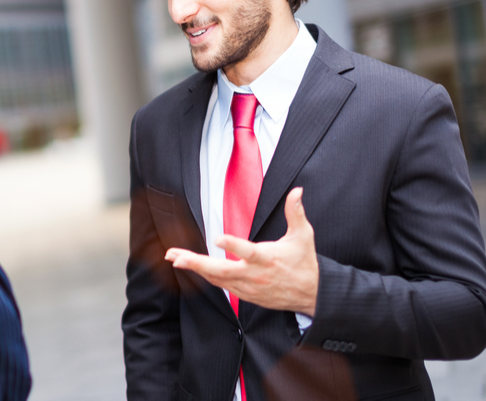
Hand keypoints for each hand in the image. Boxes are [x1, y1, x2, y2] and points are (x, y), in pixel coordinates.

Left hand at [165, 187, 318, 315]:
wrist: (311, 294)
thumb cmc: (304, 262)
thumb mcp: (303, 235)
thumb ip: (295, 212)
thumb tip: (296, 190)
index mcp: (268, 258)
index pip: (249, 252)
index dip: (234, 245)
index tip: (218, 238)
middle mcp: (255, 275)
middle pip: (222, 270)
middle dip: (197, 263)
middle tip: (177, 256)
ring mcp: (248, 287)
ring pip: (217, 279)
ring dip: (195, 268)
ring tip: (175, 259)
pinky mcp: (246, 295)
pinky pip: (221, 286)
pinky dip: (206, 277)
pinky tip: (191, 268)